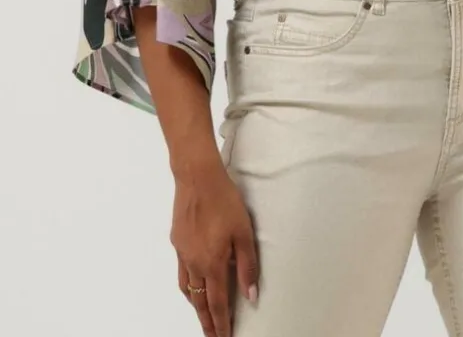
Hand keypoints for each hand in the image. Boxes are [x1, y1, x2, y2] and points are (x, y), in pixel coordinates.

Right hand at [171, 158, 258, 336]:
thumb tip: (250, 296)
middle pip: (200, 302)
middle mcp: (195, 263)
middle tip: (212, 336)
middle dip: (207, 322)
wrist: (197, 177)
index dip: (222, 324)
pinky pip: (182, 273)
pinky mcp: (177, 241)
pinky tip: (192, 284)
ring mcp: (183, 253)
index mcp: (213, 263)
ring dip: (196, 306)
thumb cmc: (223, 200)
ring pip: (188, 290)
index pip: (218, 304)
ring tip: (203, 316)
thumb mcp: (244, 232)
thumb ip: (248, 266)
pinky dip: (187, 286)